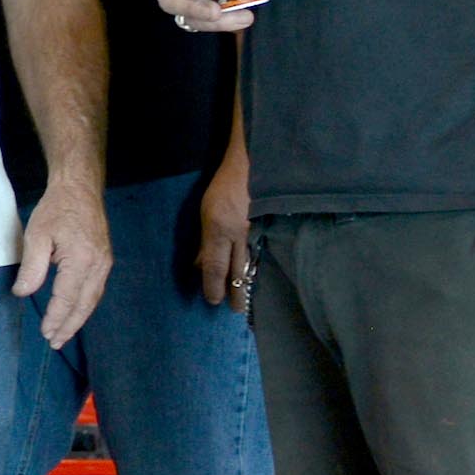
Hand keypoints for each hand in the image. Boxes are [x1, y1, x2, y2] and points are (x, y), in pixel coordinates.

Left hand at [15, 178, 111, 349]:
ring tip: (63, 335)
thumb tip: (23, 293)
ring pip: (93, 300)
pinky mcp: (105, 260)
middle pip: (84, 305)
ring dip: (78, 319)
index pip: (67, 298)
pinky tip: (75, 313)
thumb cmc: (56, 209)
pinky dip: (85, 306)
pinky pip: (96, 290)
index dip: (56, 318)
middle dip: (69, 326)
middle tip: (55, 343)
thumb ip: (31, 268)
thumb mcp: (36, 236)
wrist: (80, 188)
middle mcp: (98, 265)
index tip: (45, 333)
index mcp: (81, 260)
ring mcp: (105, 263)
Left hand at [193, 160, 253, 307]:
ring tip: (247, 302)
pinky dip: (261, 268)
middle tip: (235, 310)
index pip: (215, 266)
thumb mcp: (207, 211)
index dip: (212, 286)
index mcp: (220, 228)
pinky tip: (261, 279)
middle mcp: (240, 233)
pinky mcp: (273, 228)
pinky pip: (264, 253)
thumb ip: (205, 240)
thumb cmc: (225, 186)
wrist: (255, 163)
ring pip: (253, 265)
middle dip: (236, 294)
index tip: (212, 300)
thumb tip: (201, 265)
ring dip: (249, 286)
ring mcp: (260, 231)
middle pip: (237, 272)